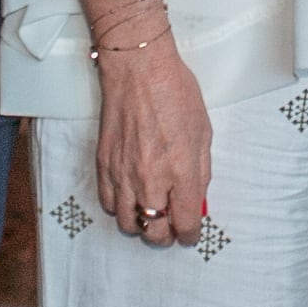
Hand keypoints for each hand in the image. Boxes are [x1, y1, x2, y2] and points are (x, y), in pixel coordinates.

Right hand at [94, 41, 211, 246]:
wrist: (138, 70)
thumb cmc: (174, 93)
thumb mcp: (203, 132)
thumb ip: (200, 171)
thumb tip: (196, 198)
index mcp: (181, 171)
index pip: (184, 223)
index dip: (190, 234)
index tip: (189, 233)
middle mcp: (150, 179)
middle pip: (154, 232)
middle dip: (166, 236)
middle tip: (170, 228)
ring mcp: (123, 174)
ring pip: (128, 224)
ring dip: (141, 225)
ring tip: (150, 214)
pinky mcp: (104, 165)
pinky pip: (109, 203)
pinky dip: (120, 208)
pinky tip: (130, 197)